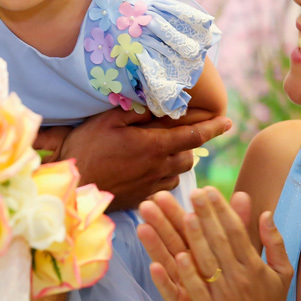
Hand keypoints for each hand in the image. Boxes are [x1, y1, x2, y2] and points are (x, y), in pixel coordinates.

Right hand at [49, 110, 231, 210]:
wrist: (72, 186)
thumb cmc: (86, 148)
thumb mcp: (109, 120)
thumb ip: (137, 112)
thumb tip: (159, 102)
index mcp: (154, 146)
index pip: (194, 136)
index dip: (213, 128)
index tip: (227, 122)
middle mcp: (158, 167)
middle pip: (189, 155)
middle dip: (190, 144)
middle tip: (181, 133)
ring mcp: (151, 186)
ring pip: (179, 172)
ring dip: (178, 160)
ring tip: (165, 151)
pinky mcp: (143, 198)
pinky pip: (165, 187)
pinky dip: (165, 177)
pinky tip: (151, 169)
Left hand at [150, 187, 294, 300]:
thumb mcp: (282, 272)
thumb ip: (274, 242)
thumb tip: (266, 212)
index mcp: (254, 265)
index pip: (236, 231)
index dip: (221, 210)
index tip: (208, 190)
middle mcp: (239, 277)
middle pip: (220, 241)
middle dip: (206, 216)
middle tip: (192, 193)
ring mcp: (224, 294)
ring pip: (208, 261)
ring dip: (196, 238)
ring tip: (185, 215)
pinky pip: (198, 289)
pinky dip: (189, 273)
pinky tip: (178, 256)